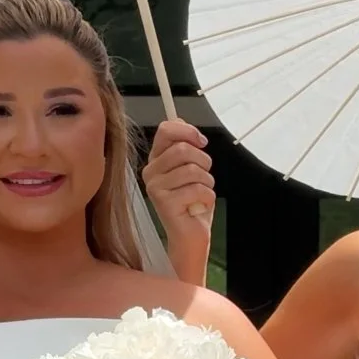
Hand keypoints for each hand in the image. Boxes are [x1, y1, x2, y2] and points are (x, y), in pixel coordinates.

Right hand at [143, 122, 214, 283]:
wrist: (191, 236)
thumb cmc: (192, 204)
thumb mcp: (192, 169)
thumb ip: (185, 146)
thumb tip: (180, 121)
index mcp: (156, 160)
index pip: (166, 130)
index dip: (188, 131)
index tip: (202, 142)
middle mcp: (151, 172)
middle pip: (183, 149)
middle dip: (204, 163)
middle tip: (204, 178)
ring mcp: (155, 187)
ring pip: (193, 170)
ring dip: (207, 183)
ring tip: (200, 195)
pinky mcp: (164, 202)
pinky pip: (197, 189)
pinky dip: (207, 198)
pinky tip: (198, 207)